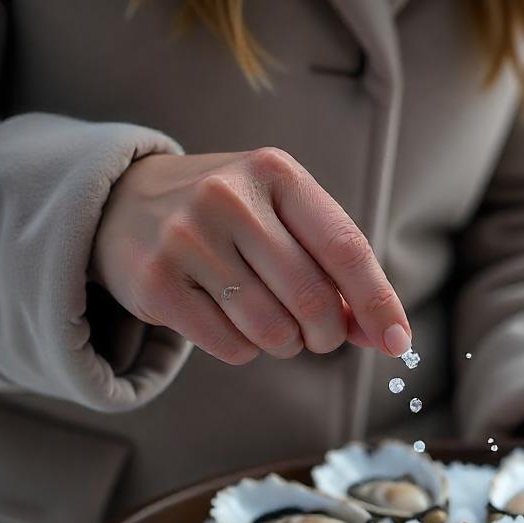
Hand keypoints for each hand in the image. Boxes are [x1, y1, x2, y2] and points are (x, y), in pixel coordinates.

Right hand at [92, 148, 411, 364]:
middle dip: (328, 334)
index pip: (345, 248)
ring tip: (270, 321)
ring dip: (286, 344)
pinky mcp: (156, 283)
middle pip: (312, 300)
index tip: (399, 342)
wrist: (123, 205)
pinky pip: (232, 348)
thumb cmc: (229, 220)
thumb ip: (336, 272)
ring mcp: (187, 239)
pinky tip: (227, 318)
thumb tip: (387, 336)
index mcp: (276, 173)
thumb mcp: (284, 220)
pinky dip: (245, 350)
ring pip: (273, 331)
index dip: (379, 303)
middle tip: (319, 334)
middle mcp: (229, 197)